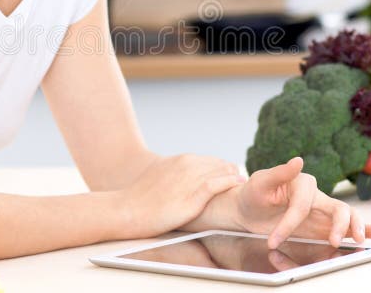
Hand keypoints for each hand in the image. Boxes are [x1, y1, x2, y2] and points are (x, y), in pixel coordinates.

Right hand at [118, 154, 243, 238]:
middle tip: (241, 180)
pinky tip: (237, 184)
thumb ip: (177, 173)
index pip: (211, 160)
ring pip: (221, 171)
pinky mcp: (191, 196)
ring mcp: (190, 179)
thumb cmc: (141, 198)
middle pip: (219, 164)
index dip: (223, 168)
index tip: (231, 175)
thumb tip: (188, 179)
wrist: (127, 210)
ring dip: (233, 176)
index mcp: (180, 159)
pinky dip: (229, 182)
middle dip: (231, 171)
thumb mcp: (161, 175)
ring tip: (243, 184)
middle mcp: (187, 165)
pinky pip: (216, 185)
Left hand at [234, 157, 370, 248]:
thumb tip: (298, 160)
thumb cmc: (253, 194)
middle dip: (339, 224)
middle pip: (337, 207)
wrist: (248, 210)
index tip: (273, 240)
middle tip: (332, 241)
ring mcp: (321, 211)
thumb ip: (278, 173)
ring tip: (358, 240)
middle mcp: (316, 195)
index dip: (289, 223)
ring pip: (347, 217)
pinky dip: (365, 229)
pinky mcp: (322, 225)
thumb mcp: (259, 183)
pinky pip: (346, 227)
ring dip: (355, 228)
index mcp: (301, 182)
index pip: (302, 206)